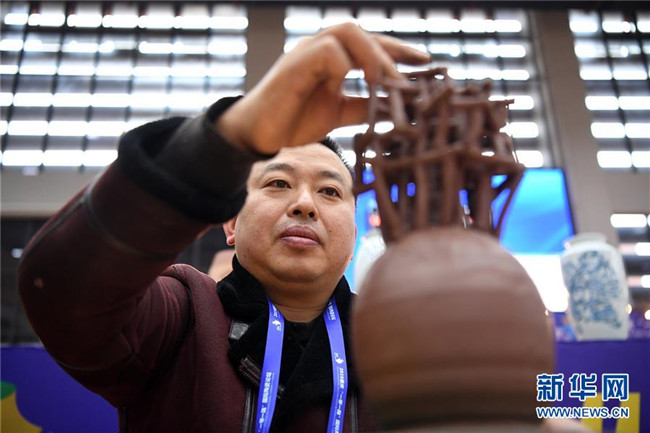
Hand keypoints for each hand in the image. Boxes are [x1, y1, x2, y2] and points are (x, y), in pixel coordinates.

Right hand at [216, 22, 429, 153]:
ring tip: (383, 83)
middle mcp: (320, 47)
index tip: (426, 62)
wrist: (259, 134)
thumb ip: (365, 106)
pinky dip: (344, 68)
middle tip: (406, 81)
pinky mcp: (293, 65)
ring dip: (371, 56)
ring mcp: (306, 52)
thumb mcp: (339, 112)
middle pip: (361, 32)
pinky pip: (326, 53)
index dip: (399, 50)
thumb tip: (397, 108)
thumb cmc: (295, 120)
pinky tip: (348, 89)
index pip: (370, 43)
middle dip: (388, 52)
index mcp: (332, 56)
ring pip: (346, 33)